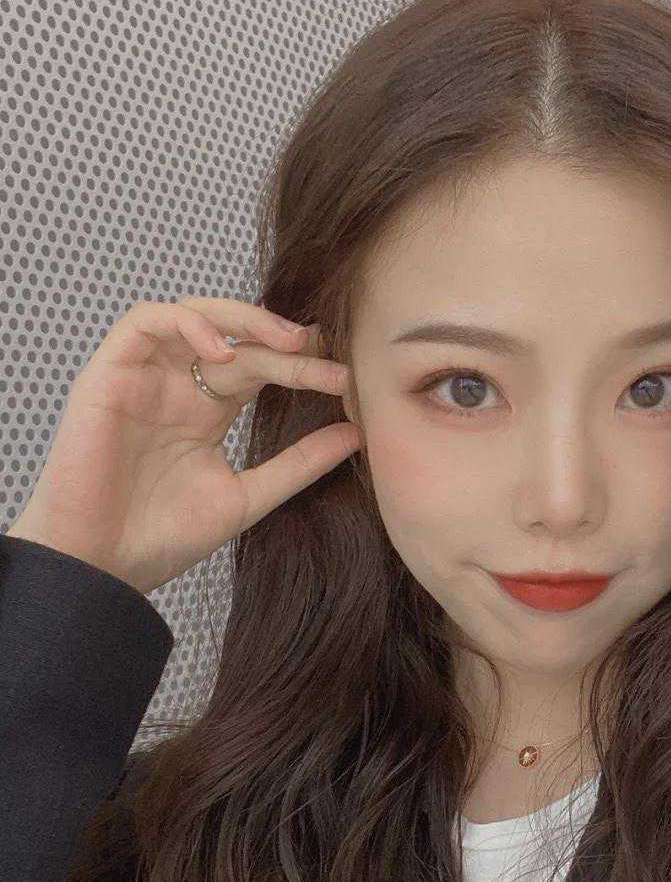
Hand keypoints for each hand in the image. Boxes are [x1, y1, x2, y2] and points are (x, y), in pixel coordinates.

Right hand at [4, 295, 359, 594]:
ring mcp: (144, 377)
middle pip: (240, 342)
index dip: (301, 362)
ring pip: (196, 314)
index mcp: (209, 411)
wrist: (102, 567)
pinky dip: (188, 324)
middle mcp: (178, 386)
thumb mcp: (247, 497)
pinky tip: (224, 352)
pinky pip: (145, 322)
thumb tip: (357, 434)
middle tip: (327, 360)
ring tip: (286, 343)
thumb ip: (299, 464)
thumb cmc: (162, 538)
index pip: (262, 366)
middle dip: (287, 346)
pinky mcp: (109, 375)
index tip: (344, 378)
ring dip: (245, 320)